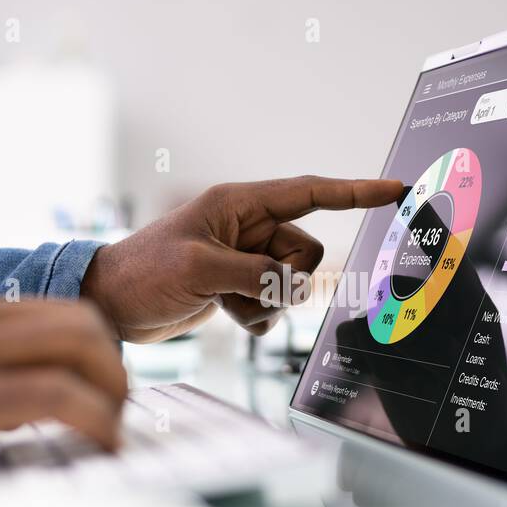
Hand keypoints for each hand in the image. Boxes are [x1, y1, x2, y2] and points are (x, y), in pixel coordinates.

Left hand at [83, 175, 402, 341]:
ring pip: (294, 284)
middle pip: (308, 253)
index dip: (355, 191)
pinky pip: (276, 306)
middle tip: (247, 288)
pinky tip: (227, 315)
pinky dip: (258, 317)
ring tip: (228, 302)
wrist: (112, 305)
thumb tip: (287, 287)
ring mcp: (247, 259)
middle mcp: (248, 228)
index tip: (394, 189)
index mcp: (240, 204)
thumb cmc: (144, 272)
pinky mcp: (241, 286)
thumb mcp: (200, 268)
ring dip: (268, 302)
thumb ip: (254, 273)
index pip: (311, 193)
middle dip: (287, 278)